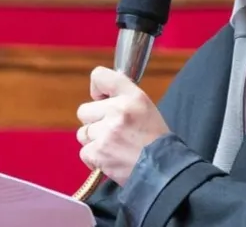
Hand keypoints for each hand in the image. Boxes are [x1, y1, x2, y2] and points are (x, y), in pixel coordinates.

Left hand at [76, 66, 170, 185]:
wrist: (163, 170)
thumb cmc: (155, 139)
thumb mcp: (145, 107)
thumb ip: (122, 96)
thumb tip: (98, 94)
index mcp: (132, 96)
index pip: (99, 76)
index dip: (97, 89)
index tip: (101, 98)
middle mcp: (118, 110)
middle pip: (84, 111)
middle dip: (94, 121)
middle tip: (113, 130)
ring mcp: (106, 132)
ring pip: (82, 133)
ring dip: (94, 141)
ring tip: (114, 146)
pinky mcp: (98, 152)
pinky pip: (84, 152)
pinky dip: (95, 158)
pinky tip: (111, 158)